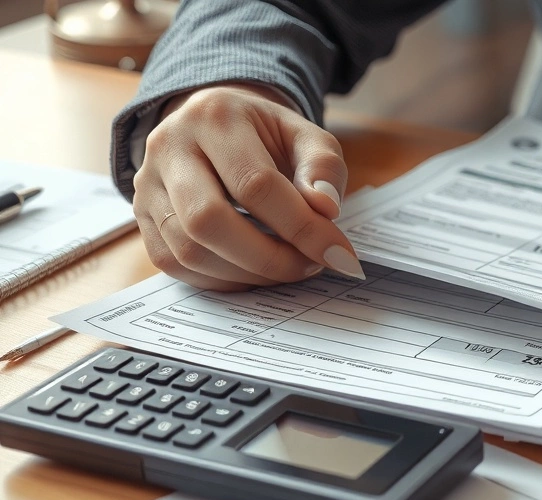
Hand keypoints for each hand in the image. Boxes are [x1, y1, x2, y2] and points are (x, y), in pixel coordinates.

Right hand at [133, 83, 360, 290]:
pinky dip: (222, 279)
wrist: (217, 125)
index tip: (339, 254)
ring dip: (247, 274)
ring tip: (288, 268)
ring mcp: (147, 185)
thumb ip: (323, 167)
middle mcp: (169, 148)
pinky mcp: (142, 218)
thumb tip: (326, 208)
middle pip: (208, 221)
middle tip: (310, 266)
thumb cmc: (266, 135)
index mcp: (214, 117)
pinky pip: (175, 264)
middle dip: (269, 258)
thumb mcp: (305, 135)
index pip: (255, 185)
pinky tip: (256, 271)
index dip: (302, 227)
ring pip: (188, 250)